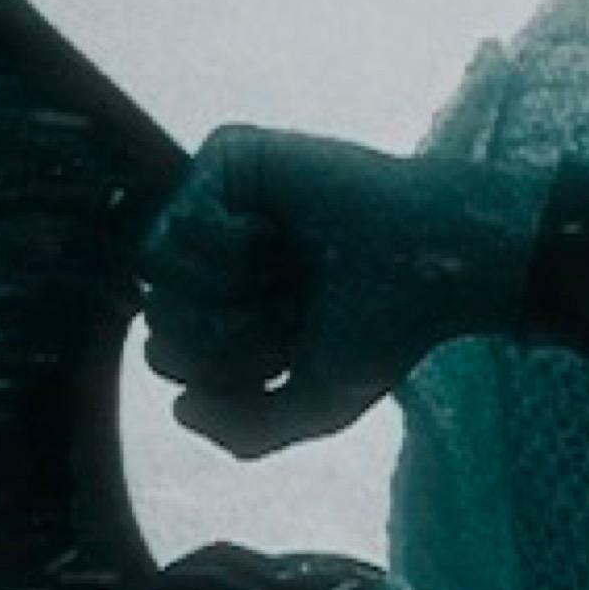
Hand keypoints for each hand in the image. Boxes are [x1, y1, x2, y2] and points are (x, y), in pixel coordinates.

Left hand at [138, 127, 548, 455]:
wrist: (433, 261)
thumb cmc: (385, 329)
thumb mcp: (317, 405)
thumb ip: (245, 431)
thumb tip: (179, 407)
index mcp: (234, 306)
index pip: (169, 358)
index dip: (225, 372)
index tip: (292, 346)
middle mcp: (219, 255)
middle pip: (157, 319)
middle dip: (226, 334)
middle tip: (291, 307)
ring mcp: (219, 202)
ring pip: (155, 274)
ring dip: (230, 290)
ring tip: (284, 268)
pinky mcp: (226, 158)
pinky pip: (175, 224)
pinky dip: (228, 247)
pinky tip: (273, 232)